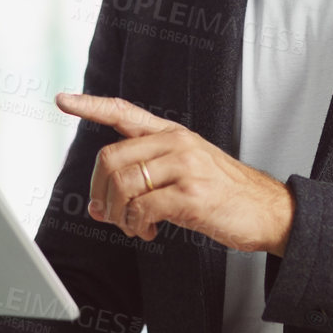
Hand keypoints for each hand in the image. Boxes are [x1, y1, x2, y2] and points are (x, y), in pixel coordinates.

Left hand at [55, 93, 293, 255]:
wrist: (268, 211)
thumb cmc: (224, 193)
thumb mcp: (186, 171)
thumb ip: (144, 180)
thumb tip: (98, 206)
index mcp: (172, 133)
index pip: (123, 111)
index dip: (90, 105)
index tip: (63, 100)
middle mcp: (176, 143)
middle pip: (110, 158)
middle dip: (100, 192)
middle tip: (109, 214)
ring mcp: (185, 167)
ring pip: (123, 185)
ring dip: (119, 215)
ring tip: (135, 226)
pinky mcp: (191, 195)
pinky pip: (142, 209)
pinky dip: (137, 226)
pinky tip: (150, 231)